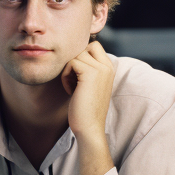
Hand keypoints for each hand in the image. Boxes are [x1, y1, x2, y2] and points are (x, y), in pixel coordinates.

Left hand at [61, 42, 115, 174]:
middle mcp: (107, 66)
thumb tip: (73, 54)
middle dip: (74, 61)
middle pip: (84, 47)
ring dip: (68, 70)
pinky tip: (70, 91)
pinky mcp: (90, 73)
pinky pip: (71, 63)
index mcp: (109, 68)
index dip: (81, 56)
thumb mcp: (90, 84)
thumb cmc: (86, 109)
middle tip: (74, 80)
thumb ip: (87, 68)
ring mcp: (100, 69)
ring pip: (76, 55)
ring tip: (72, 86)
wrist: (90, 128)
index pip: (94, 46)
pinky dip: (65, 76)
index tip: (77, 76)